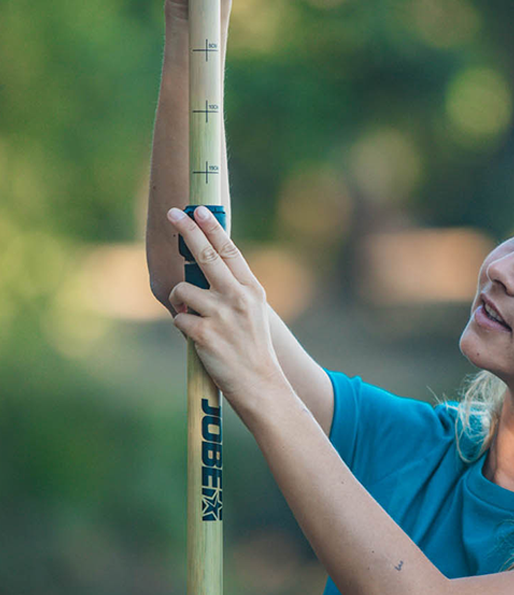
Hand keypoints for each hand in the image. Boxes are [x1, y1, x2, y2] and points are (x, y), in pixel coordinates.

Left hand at [166, 206, 287, 407]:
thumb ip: (235, 290)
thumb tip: (204, 268)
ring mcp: (220, 315)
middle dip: (187, 231)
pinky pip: (179, 319)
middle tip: (172, 213)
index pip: (229, 251)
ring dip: (181, 302)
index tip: (199, 210)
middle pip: (205, 256)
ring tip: (193, 317)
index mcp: (252, 290)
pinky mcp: (204, 334)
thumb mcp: (253, 313)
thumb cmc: (253, 349)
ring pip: (183, 290)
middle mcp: (237, 298)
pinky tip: (196, 339)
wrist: (260, 385)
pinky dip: (183, 327)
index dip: (212, 228)